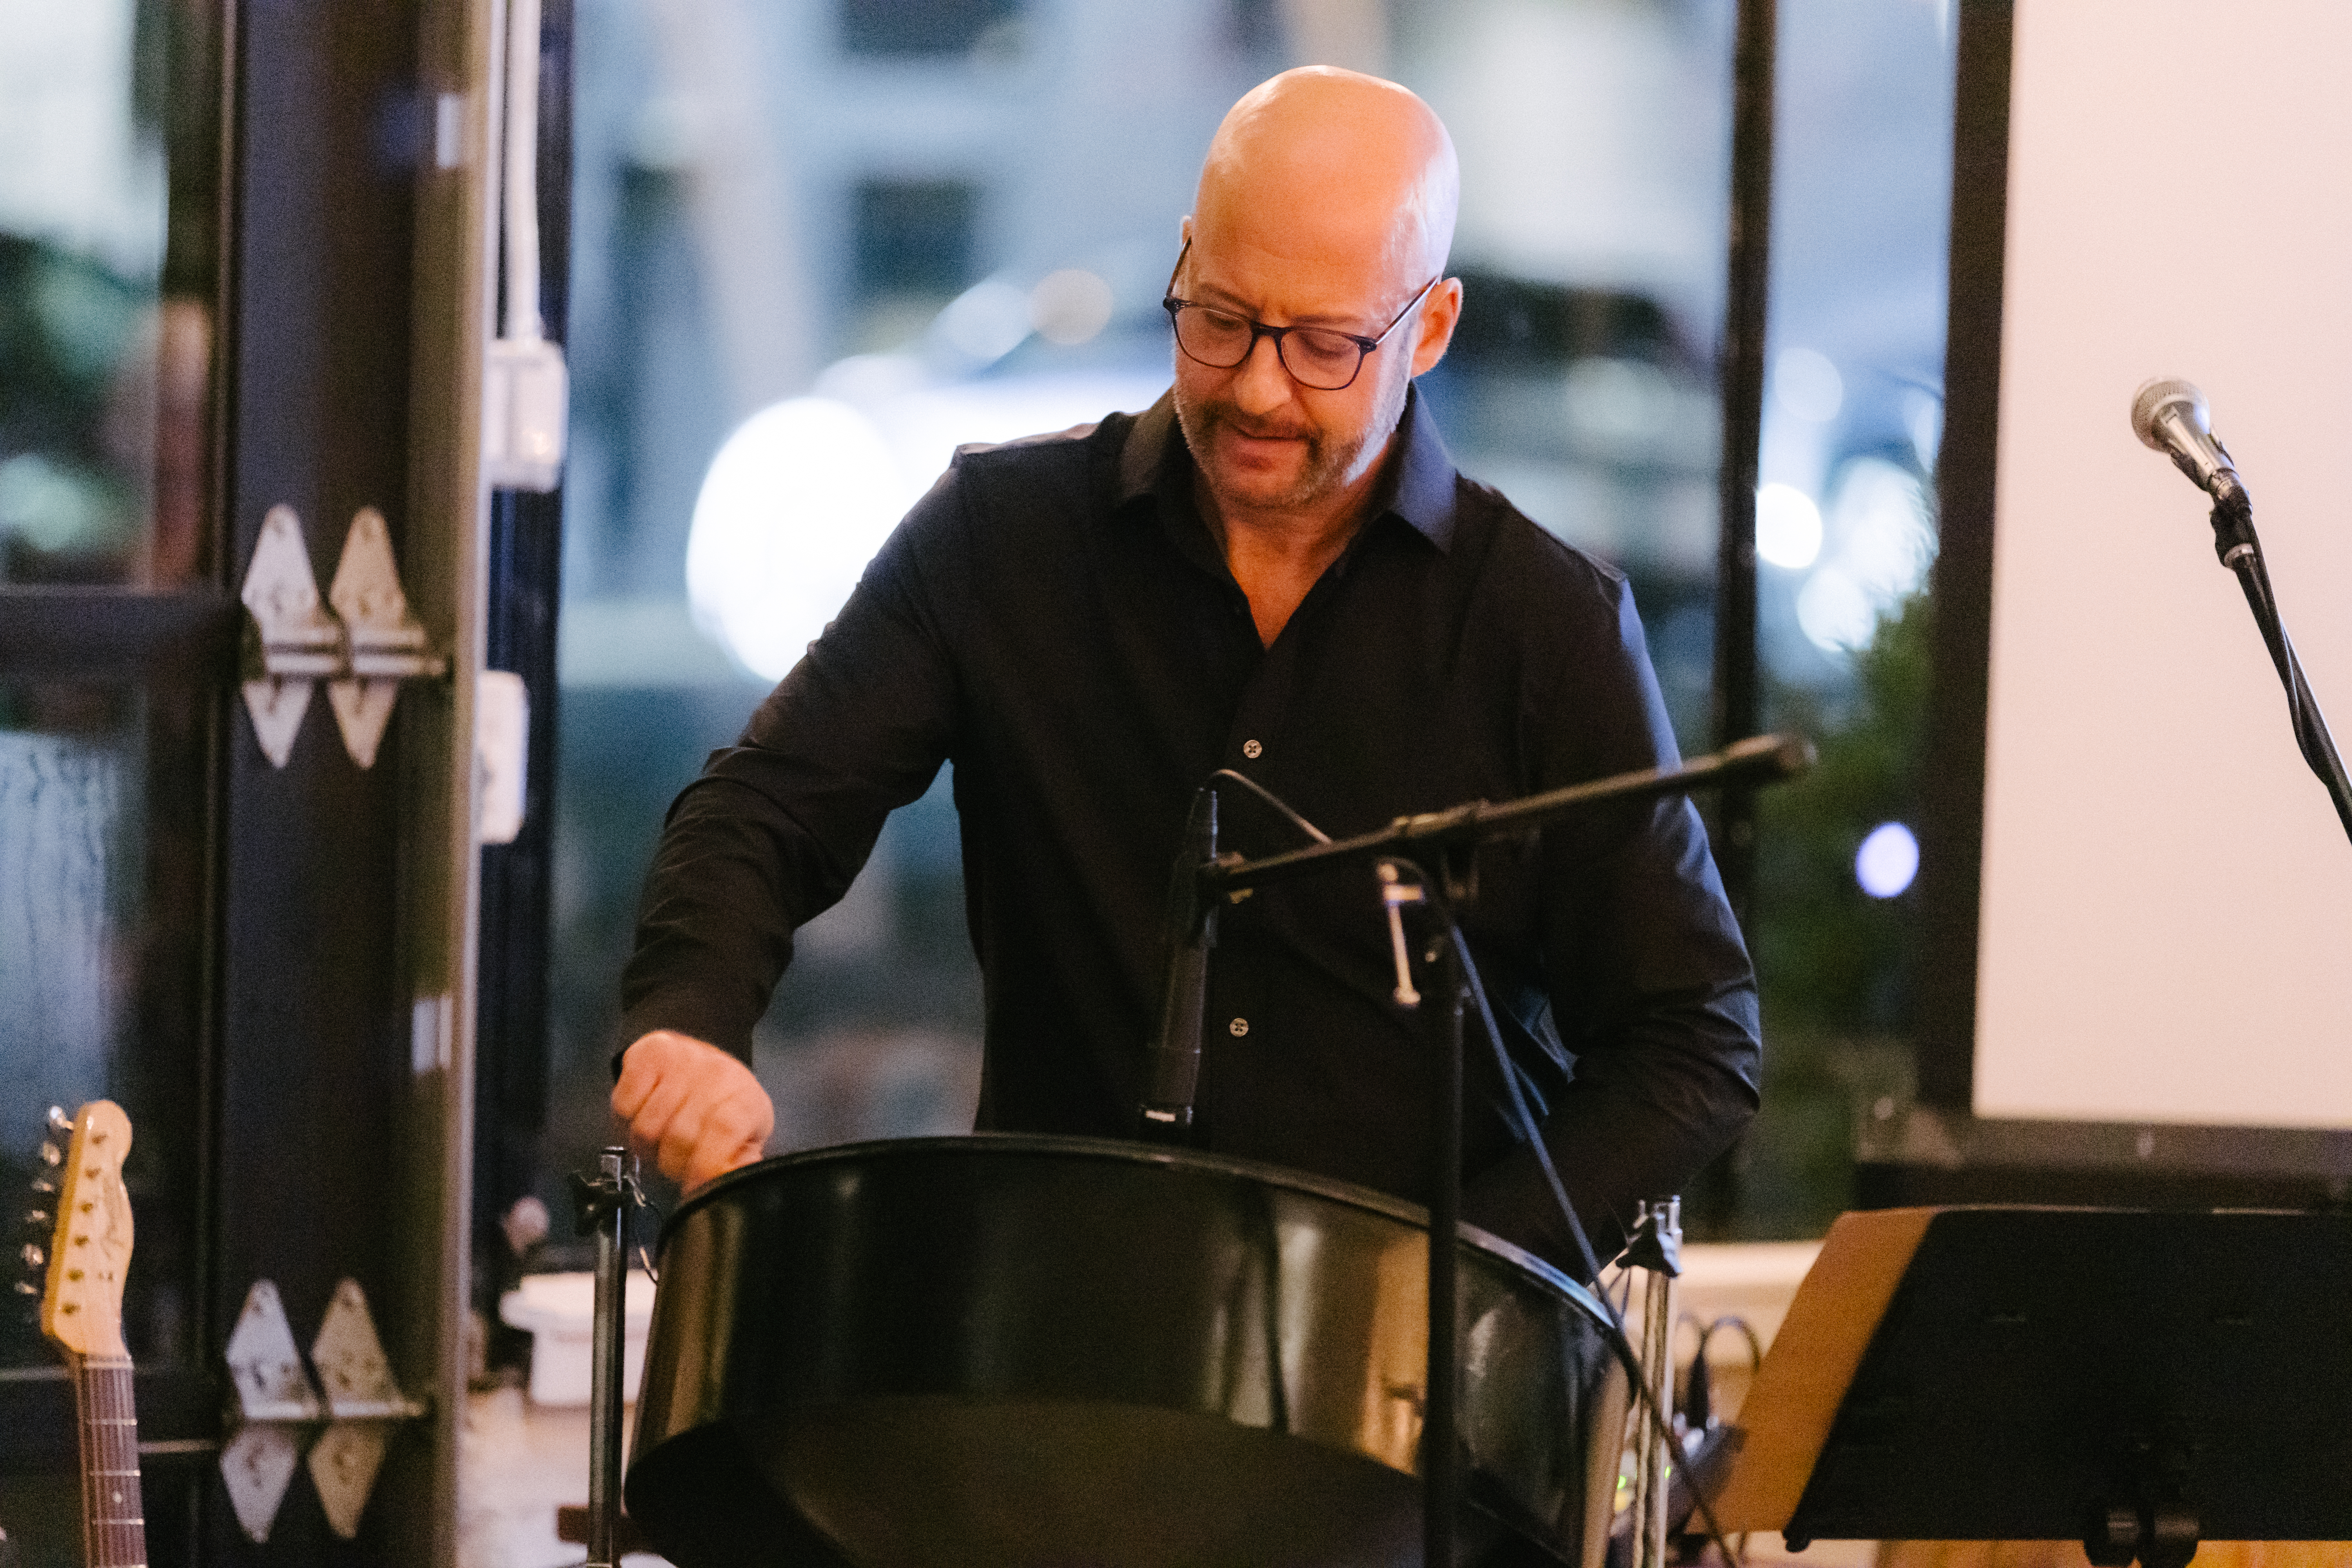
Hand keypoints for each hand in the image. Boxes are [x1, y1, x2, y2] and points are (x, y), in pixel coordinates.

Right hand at [612, 1030, 774, 1190]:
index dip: (703, 1164)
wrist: (710, 1063)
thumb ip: (739, 1163)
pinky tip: (646, 1110)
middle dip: (671, 1162)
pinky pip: (623, 1104)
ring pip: (645, 1126)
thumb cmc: (727, 1104)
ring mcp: (682, 1059)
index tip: (693, 1184)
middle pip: (678, 1136)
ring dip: (647, 1144)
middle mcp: (716, 1074)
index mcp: (744, 1100)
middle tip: (675, 1159)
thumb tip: (731, 1181)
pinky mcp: (650, 1053)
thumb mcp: (746, 1137)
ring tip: (660, 1137)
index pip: (723, 1130)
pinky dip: (627, 1117)